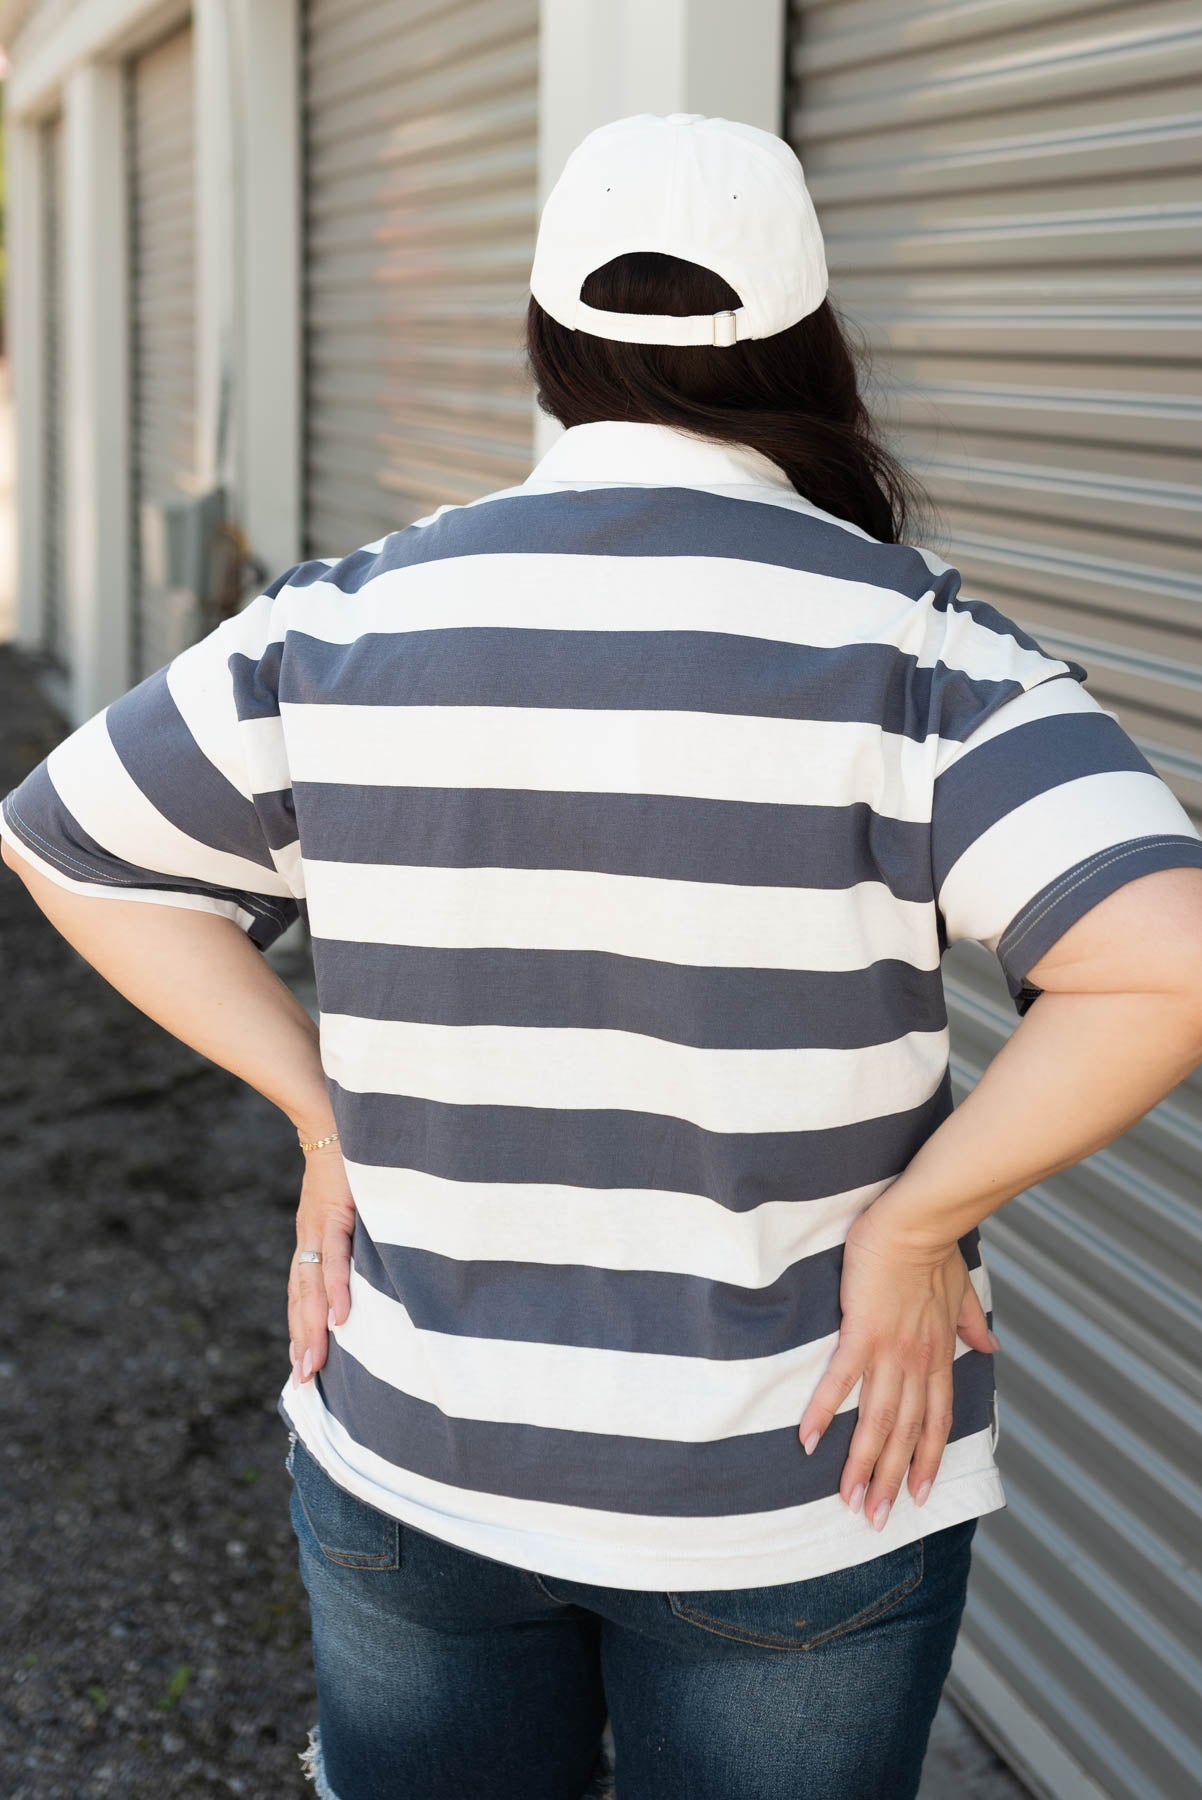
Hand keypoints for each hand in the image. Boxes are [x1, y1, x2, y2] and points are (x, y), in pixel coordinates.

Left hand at [288, 1137, 355, 1389]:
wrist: (336, 1115)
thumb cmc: (350, 1158)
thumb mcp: (351, 1200)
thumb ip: (355, 1229)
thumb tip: (375, 1259)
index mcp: (312, 1237)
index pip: (301, 1291)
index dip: (300, 1327)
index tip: (302, 1365)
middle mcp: (310, 1237)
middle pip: (301, 1299)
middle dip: (303, 1341)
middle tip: (304, 1382)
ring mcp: (320, 1226)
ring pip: (311, 1287)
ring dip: (312, 1328)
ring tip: (314, 1364)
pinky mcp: (335, 1212)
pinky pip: (336, 1258)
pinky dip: (336, 1289)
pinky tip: (340, 1317)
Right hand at [796, 1205, 997, 1530]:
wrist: (917, 1222)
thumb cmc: (935, 1251)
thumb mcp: (962, 1292)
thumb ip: (973, 1324)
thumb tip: (991, 1346)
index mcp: (938, 1355)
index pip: (934, 1421)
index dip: (925, 1461)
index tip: (916, 1496)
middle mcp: (917, 1363)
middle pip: (904, 1434)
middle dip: (890, 1480)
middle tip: (875, 1520)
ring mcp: (890, 1351)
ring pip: (878, 1420)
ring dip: (862, 1463)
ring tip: (848, 1499)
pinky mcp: (861, 1332)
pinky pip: (842, 1380)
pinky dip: (826, 1412)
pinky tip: (808, 1439)